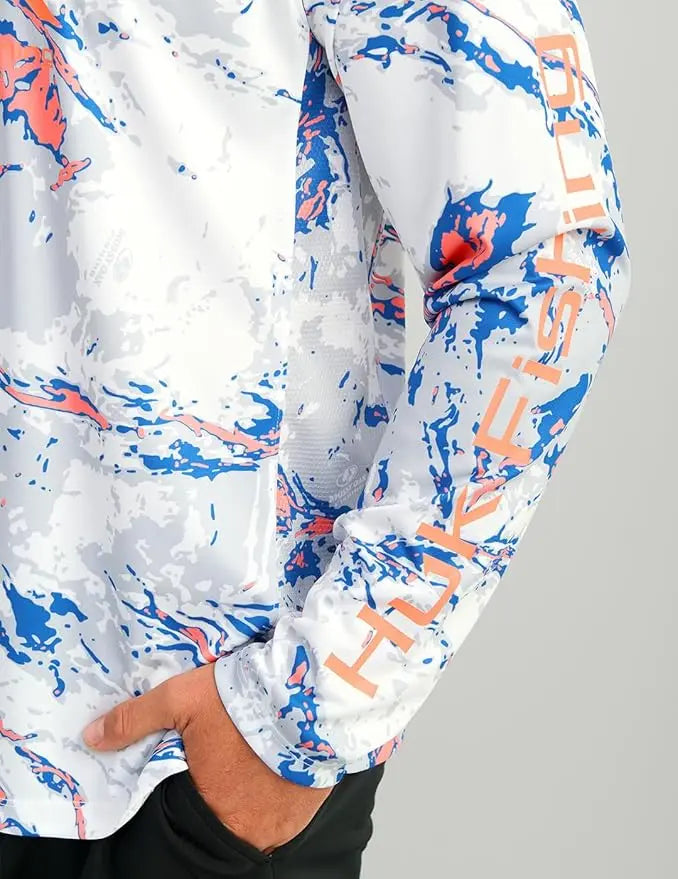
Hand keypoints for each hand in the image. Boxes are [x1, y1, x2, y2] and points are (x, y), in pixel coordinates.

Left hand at [81, 662, 334, 853]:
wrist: (315, 693)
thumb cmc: (245, 700)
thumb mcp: (183, 699)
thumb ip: (137, 719)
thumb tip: (94, 737)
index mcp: (214, 809)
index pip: (192, 813)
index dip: (191, 792)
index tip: (197, 772)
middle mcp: (253, 827)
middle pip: (229, 815)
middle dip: (225, 793)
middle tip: (228, 762)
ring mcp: (288, 820)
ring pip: (264, 814)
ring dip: (258, 792)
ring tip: (257, 757)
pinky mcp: (316, 802)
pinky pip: (295, 805)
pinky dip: (286, 786)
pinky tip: (283, 758)